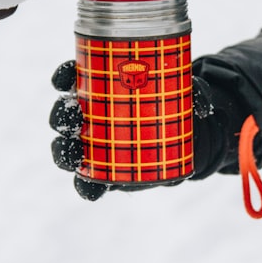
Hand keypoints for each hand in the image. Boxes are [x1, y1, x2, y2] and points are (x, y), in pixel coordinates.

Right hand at [48, 60, 232, 200]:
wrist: (186, 141)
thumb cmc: (176, 106)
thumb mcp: (187, 94)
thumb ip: (195, 94)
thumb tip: (200, 103)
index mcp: (99, 88)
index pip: (72, 76)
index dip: (64, 74)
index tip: (68, 73)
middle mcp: (89, 115)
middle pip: (63, 113)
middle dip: (61, 114)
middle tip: (75, 115)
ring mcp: (92, 145)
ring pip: (66, 147)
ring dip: (63, 150)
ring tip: (74, 152)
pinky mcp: (103, 172)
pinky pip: (86, 181)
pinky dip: (85, 186)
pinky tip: (91, 189)